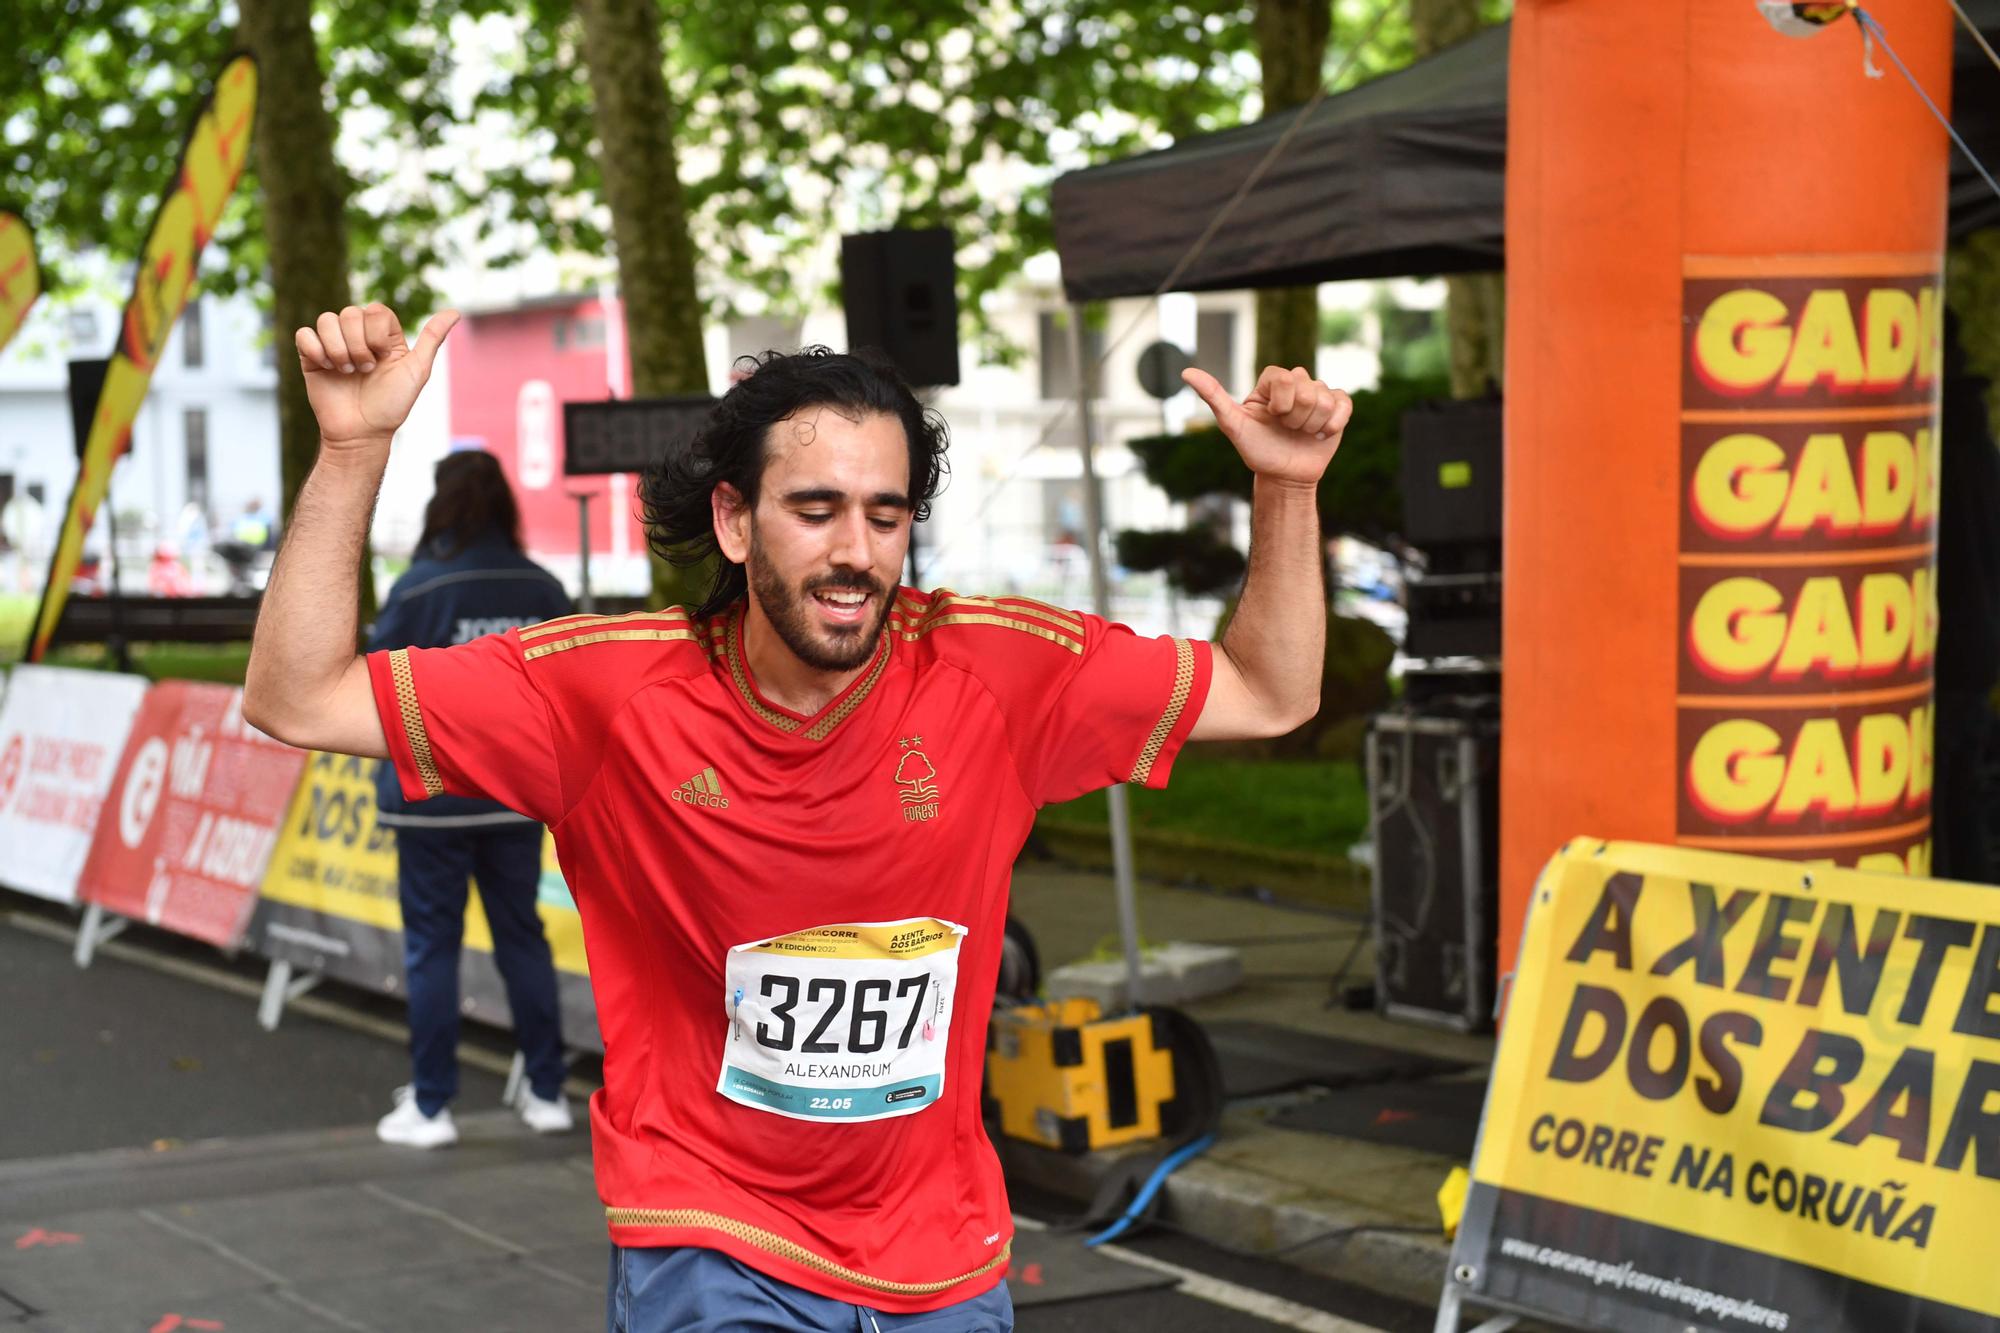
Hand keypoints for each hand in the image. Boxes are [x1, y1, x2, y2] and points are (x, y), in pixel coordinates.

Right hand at [294, 303, 458, 446]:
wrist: (362, 432)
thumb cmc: (392, 405)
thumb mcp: (417, 370)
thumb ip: (432, 339)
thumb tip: (454, 312)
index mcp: (382, 336)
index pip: (376, 310)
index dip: (378, 334)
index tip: (383, 359)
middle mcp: (357, 336)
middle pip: (350, 313)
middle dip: (359, 345)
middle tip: (365, 370)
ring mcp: (333, 345)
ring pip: (326, 319)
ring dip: (339, 348)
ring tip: (347, 372)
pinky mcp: (311, 357)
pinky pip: (304, 333)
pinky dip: (315, 349)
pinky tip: (326, 367)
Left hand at [1182, 365, 1349, 488]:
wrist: (1285, 476)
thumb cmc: (1258, 451)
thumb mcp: (1234, 425)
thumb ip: (1213, 397)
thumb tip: (1186, 372)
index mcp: (1272, 382)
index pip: (1284, 377)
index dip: (1281, 403)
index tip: (1273, 418)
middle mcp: (1296, 383)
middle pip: (1306, 388)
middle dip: (1296, 417)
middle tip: (1287, 429)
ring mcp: (1318, 394)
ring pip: (1324, 398)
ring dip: (1312, 424)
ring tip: (1301, 434)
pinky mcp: (1338, 406)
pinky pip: (1344, 403)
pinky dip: (1333, 423)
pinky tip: (1321, 434)